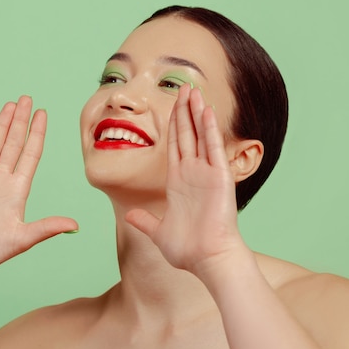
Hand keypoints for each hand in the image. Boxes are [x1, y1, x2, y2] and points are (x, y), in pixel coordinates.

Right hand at [0, 96, 77, 275]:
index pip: (30, 154)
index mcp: (17, 190)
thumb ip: (47, 228)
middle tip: (27, 98)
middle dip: (20, 120)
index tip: (43, 113)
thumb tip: (76, 226)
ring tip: (10, 105)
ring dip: (2, 124)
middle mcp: (1, 180)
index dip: (36, 133)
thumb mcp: (23, 239)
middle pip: (13, 143)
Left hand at [126, 84, 243, 274]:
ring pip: (201, 135)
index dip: (173, 125)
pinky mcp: (219, 177)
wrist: (207, 260)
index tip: (172, 106)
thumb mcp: (158, 231)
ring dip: (197, 113)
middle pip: (187, 134)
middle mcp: (193, 174)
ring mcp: (206, 174)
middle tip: (184, 87)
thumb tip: (129, 215)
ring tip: (194, 90)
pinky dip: (210, 129)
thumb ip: (144, 221)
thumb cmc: (187, 250)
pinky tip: (206, 110)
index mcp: (178, 183)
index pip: (175, 146)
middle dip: (184, 111)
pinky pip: (213, 148)